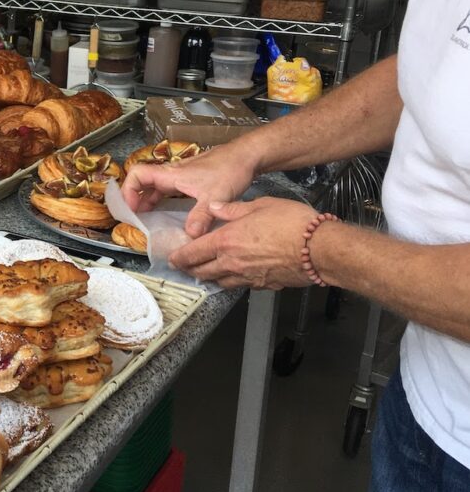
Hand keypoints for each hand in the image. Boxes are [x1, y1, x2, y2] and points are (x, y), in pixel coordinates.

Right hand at [122, 146, 257, 237]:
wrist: (246, 156)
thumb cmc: (229, 169)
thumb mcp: (214, 196)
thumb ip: (200, 217)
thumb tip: (189, 235)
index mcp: (171, 174)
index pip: (138, 174)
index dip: (128, 190)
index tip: (130, 208)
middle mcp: (172, 173)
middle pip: (142, 182)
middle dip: (134, 198)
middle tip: (134, 217)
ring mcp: (181, 175)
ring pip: (155, 186)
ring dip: (146, 200)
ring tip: (146, 218)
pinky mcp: (190, 179)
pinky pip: (167, 189)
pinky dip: (161, 199)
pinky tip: (167, 211)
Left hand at [168, 198, 317, 289]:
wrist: (320, 249)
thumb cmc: (291, 223)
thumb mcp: (259, 205)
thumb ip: (233, 209)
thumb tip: (213, 208)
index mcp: (226, 242)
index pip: (193, 253)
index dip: (180, 257)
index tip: (172, 259)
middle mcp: (232, 263)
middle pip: (202, 271)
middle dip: (190, 270)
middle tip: (183, 268)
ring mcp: (247, 277)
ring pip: (219, 281)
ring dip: (208, 278)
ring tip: (203, 274)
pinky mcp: (263, 285)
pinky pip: (240, 285)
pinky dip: (231, 281)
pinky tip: (233, 276)